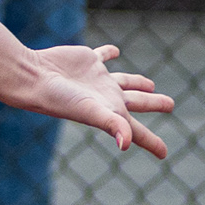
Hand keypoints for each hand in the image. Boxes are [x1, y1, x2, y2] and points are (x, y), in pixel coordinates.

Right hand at [3, 41, 171, 156]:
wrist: (34, 78)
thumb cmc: (61, 99)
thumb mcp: (90, 111)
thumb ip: (112, 124)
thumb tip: (126, 144)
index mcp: (110, 112)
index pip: (137, 130)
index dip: (152, 142)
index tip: (164, 154)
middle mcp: (106, 97)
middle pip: (137, 102)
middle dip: (154, 103)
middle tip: (170, 105)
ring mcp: (97, 79)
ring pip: (124, 80)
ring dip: (137, 82)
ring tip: (150, 84)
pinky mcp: (87, 60)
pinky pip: (103, 55)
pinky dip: (109, 53)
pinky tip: (114, 51)